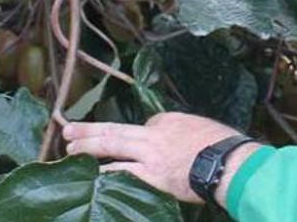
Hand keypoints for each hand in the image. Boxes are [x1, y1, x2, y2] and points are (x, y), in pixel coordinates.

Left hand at [63, 112, 263, 205]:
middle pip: (117, 129)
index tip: (135, 140)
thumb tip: (190, 139)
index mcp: (171, 121)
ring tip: (70, 148)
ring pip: (112, 146)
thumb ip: (190, 133)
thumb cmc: (226, 146)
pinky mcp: (151, 175)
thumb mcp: (207, 129)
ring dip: (88, 147)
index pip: (149, 124)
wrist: (229, 162)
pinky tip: (91, 176)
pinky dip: (105, 173)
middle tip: (68, 129)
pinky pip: (121, 173)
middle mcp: (155, 134)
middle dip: (91, 129)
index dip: (139, 133)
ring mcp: (150, 155)